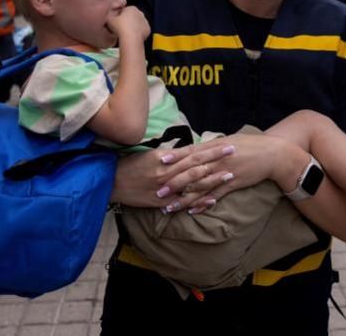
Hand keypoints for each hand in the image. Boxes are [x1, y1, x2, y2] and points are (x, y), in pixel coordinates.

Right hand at [107, 6, 150, 41]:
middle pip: (132, 16)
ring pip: (137, 23)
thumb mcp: (109, 19)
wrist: (131, 38)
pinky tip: (132, 36)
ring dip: (133, 26)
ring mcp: (145, 21)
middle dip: (127, 21)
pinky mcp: (148, 29)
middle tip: (121, 28)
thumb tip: (110, 15)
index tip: (116, 22)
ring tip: (126, 33)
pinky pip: (142, 30)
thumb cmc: (120, 28)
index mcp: (131, 8)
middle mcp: (140, 13)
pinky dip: (138, 32)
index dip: (119, 16)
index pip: (124, 10)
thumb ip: (110, 15)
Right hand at [111, 140, 237, 210]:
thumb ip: (169, 154)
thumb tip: (187, 151)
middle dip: (216, 160)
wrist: (111, 182)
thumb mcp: (149, 154)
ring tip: (229, 175)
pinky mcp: (161, 202)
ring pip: (193, 183)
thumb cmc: (130, 165)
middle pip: (196, 165)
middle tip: (234, 154)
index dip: (210, 149)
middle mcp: (166, 171)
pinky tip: (213, 198)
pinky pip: (183, 202)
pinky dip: (198, 200)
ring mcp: (165, 188)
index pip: (192, 152)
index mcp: (164, 157)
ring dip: (212, 179)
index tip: (225, 144)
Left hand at [159, 133, 301, 213]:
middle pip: (191, 172)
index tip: (158, 161)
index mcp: (214, 147)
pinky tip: (193, 211)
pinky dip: (203, 204)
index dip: (174, 157)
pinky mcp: (233, 184)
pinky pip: (215, 195)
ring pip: (200, 187)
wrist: (271, 153)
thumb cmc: (249, 144)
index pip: (190, 152)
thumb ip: (209, 147)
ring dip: (184, 198)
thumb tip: (193, 150)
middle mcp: (217, 159)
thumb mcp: (227, 140)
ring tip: (170, 207)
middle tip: (158, 191)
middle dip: (174, 182)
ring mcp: (225, 172)